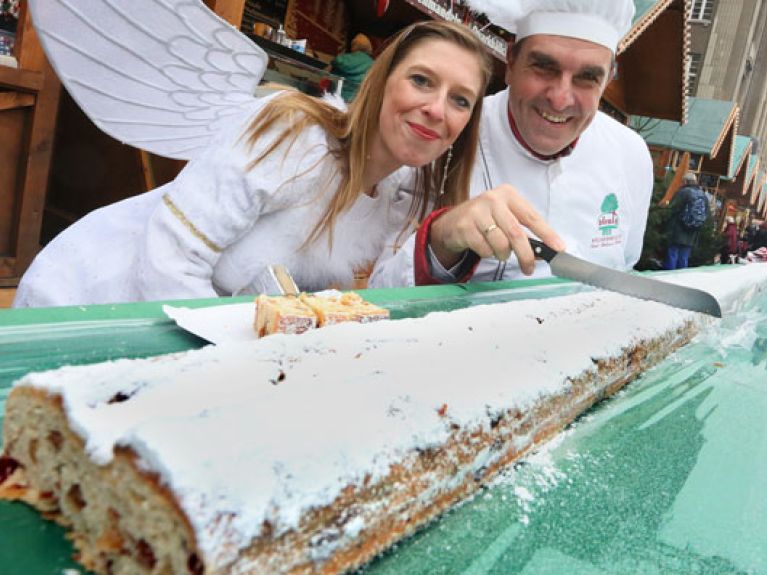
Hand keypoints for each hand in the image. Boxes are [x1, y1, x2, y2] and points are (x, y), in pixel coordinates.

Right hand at [429, 184, 565, 274]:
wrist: (452, 223)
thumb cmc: (485, 220)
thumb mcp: (505, 218)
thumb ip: (523, 231)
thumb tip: (542, 252)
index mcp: (508, 195)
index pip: (532, 217)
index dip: (547, 234)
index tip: (558, 248)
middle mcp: (493, 199)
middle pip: (516, 233)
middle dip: (526, 255)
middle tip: (529, 268)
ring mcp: (477, 212)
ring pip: (500, 244)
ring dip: (503, 255)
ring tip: (499, 251)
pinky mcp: (464, 226)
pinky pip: (484, 249)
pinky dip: (487, 254)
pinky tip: (483, 247)